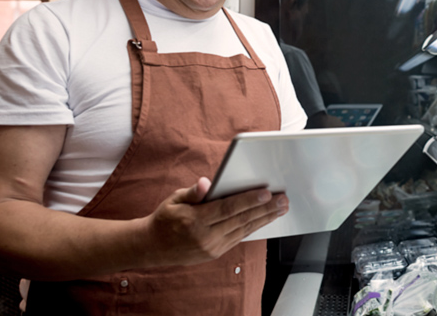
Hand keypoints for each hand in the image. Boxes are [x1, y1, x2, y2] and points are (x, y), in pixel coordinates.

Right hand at [141, 177, 287, 266]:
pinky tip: (265, 218)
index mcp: (194, 221)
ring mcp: (212, 247)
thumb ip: (192, 192)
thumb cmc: (165, 218)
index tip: (267, 192)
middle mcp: (205, 237)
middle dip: (265, 209)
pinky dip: (254, 227)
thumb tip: (205, 183)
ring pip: (244, 230)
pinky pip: (239, 238)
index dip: (249, 200)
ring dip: (264, 218)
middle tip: (283, 199)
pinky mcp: (216, 253)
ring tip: (281, 208)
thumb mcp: (174, 200)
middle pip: (241, 220)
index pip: (228, 208)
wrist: (152, 247)